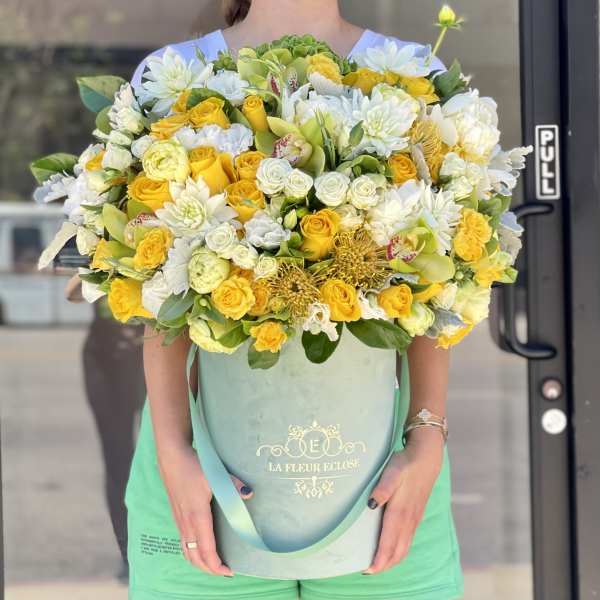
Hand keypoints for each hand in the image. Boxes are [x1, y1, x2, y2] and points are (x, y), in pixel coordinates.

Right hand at [158, 443, 252, 575]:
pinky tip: (200, 549)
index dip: (216, 565)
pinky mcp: (177, 516)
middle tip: (225, 572)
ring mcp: (179, 521)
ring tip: (214, 564)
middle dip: (209, 569)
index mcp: (197, 516)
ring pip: (187, 551)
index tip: (229, 571)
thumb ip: (233, 485)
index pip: (206, 550)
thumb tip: (249, 493)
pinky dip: (192, 553)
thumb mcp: (215, 474)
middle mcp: (186, 522)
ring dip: (199, 562)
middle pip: (195, 557)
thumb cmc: (193, 466)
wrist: (172, 458)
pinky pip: (183, 542)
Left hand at [363, 427, 444, 573]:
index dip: (379, 559)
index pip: (389, 543)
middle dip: (384, 564)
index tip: (367, 570)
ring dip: (392, 559)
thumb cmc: (406, 464)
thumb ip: (382, 489)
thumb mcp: (392, 472)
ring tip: (378, 565)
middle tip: (368, 571)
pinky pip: (408, 539)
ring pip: (404, 547)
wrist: (426, 458)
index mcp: (400, 513)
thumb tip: (371, 505)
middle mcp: (408, 520)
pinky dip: (399, 550)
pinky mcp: (416, 515)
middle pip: (397, 551)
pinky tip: (393, 548)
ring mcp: (414, 519)